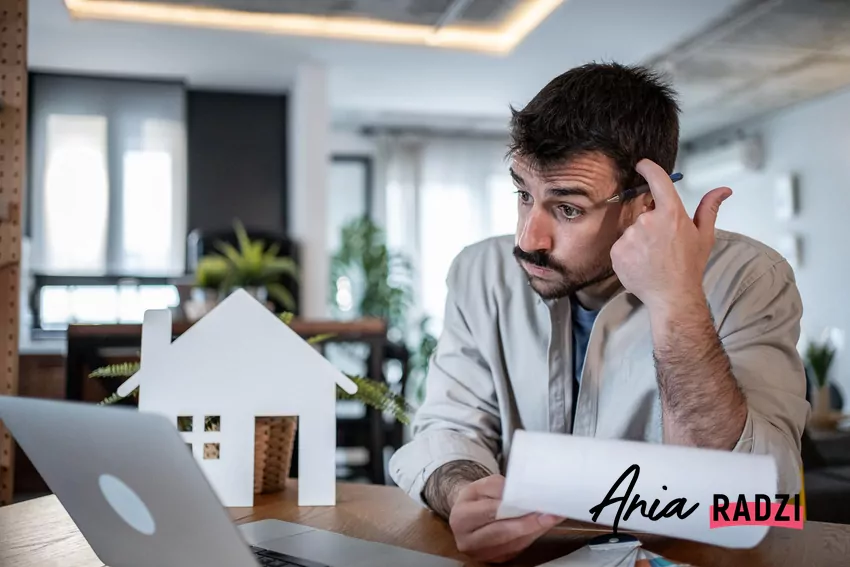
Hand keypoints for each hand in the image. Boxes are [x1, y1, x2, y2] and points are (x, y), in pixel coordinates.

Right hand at [448, 475, 562, 563]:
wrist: (464, 517)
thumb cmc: (474, 500)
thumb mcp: (480, 486)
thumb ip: (498, 487)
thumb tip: (521, 492)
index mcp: (462, 518)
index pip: (492, 512)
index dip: (514, 507)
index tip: (534, 502)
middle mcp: (469, 540)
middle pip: (503, 532)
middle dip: (529, 523)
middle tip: (550, 515)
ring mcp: (482, 553)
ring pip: (514, 543)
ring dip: (535, 530)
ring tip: (550, 518)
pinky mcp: (495, 559)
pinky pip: (518, 548)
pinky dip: (531, 536)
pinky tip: (541, 526)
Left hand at [610, 159, 731, 311]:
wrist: (672, 295)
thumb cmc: (689, 266)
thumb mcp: (704, 236)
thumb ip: (710, 208)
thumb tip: (723, 190)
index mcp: (671, 213)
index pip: (657, 180)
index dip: (648, 168)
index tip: (642, 164)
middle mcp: (648, 221)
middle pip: (644, 212)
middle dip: (651, 224)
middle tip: (662, 244)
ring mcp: (630, 236)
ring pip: (632, 230)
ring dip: (639, 239)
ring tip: (652, 257)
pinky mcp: (617, 251)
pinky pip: (621, 245)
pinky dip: (628, 252)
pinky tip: (641, 263)